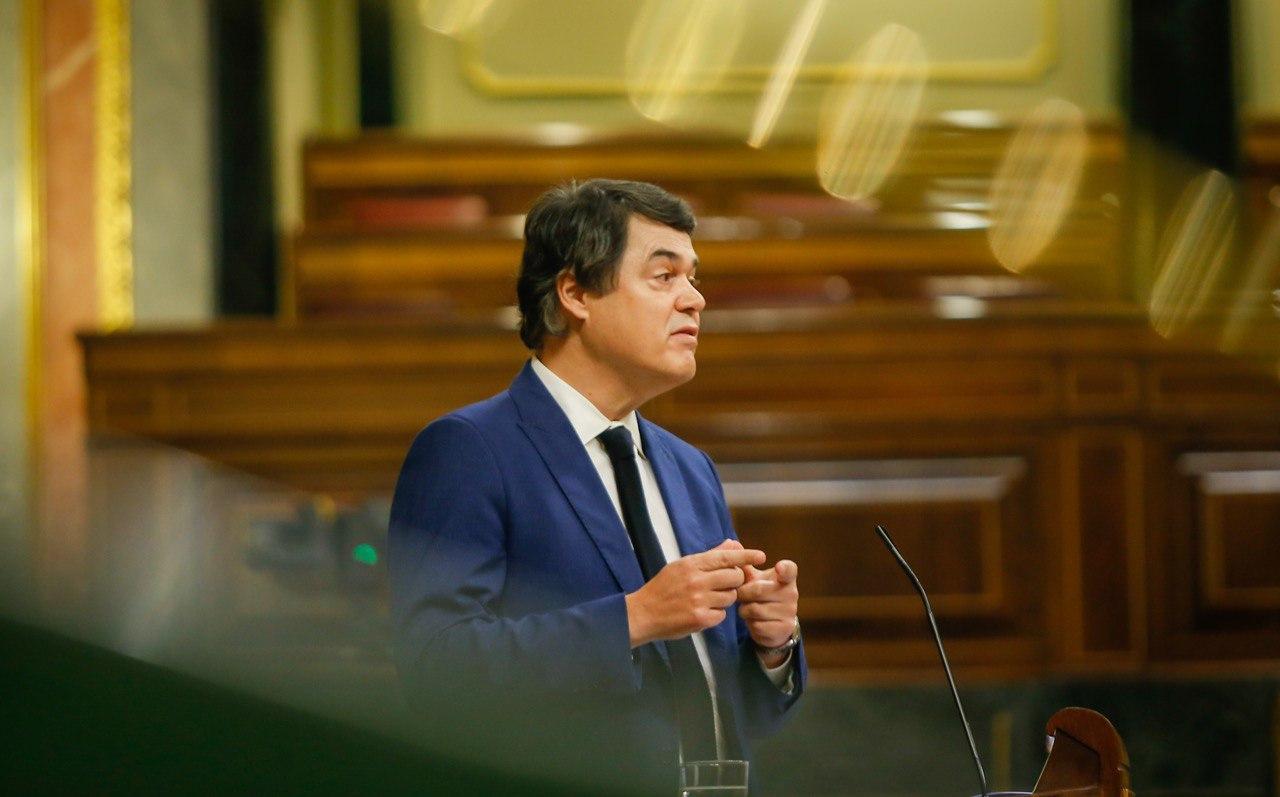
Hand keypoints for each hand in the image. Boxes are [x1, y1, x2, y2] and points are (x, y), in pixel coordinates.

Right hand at [625, 539, 764, 647]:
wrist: (643, 613)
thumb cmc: (663, 588)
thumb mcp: (682, 566)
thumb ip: (709, 556)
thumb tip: (732, 543)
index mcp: (692, 564)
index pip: (726, 556)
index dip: (746, 555)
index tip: (760, 555)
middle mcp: (697, 580)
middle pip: (735, 577)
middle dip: (734, 581)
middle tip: (723, 584)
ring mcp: (699, 600)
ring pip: (731, 597)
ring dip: (725, 599)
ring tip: (709, 599)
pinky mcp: (700, 619)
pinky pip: (722, 614)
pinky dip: (716, 614)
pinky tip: (702, 612)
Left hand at [737, 559, 798, 664]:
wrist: (774, 624)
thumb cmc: (761, 595)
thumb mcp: (755, 579)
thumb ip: (745, 565)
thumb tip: (732, 543)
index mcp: (786, 578)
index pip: (789, 570)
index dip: (784, 568)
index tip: (779, 567)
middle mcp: (792, 593)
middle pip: (758, 590)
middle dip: (743, 593)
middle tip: (741, 594)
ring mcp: (790, 612)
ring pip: (755, 609)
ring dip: (745, 609)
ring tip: (747, 607)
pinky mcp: (784, 628)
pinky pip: (758, 625)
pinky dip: (750, 623)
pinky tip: (753, 620)